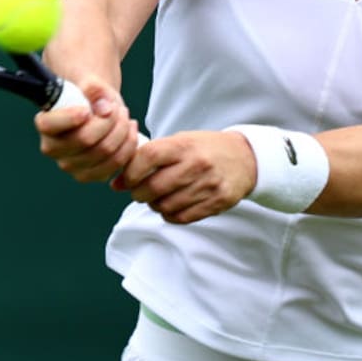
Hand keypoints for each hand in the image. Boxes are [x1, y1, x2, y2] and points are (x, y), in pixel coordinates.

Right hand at [34, 76, 139, 183]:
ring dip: (122, 130)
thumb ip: (93, 88)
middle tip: (115, 107)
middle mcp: (53, 149)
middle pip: (85, 138)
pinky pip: (117, 162)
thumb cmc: (90, 97)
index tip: (87, 108)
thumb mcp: (91, 85)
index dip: (71, 117)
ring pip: (105, 151)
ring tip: (123, 115)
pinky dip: (128, 143)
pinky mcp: (92, 175)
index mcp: (45, 124)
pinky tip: (129, 129)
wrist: (100, 111)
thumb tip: (103, 105)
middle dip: (108, 119)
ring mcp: (72, 166)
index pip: (51, 124)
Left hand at [117, 130, 256, 224]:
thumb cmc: (205, 149)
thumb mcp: (180, 142)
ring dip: (155, 205)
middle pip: (153, 187)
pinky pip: (181, 217)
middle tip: (139, 191)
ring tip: (158, 198)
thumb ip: (150, 158)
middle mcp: (196, 164)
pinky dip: (170, 215)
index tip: (126, 179)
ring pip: (165, 206)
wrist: (245, 158)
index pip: (147, 157)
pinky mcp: (216, 203)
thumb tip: (116, 183)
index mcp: (184, 145)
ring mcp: (207, 185)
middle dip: (138, 194)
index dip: (130, 172)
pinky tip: (173, 205)